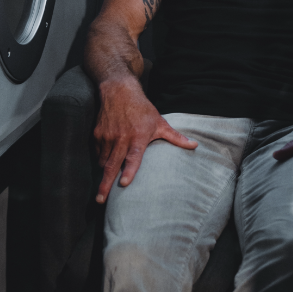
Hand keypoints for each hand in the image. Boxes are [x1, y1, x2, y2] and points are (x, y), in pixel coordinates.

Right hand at [94, 78, 196, 202]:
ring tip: (103, 187)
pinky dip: (102, 159)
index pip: (133, 157)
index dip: (129, 171)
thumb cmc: (143, 109)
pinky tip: (107, 161)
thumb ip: (176, 137)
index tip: (124, 184)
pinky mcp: (97, 135)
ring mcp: (107, 137)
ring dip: (104, 173)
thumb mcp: (160, 122)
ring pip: (103, 161)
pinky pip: (98, 153)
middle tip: (101, 200)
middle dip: (105, 184)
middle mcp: (121, 138)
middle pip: (112, 165)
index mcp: (138, 137)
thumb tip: (195, 145)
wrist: (119, 91)